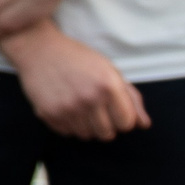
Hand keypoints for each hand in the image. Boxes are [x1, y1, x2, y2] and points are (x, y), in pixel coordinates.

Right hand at [0, 21, 149, 139]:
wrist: (38, 49)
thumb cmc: (78, 58)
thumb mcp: (109, 70)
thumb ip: (131, 98)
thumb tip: (145, 125)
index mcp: (108, 85)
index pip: (127, 123)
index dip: (123, 118)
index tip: (114, 109)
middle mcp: (89, 99)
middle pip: (107, 134)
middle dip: (106, 125)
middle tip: (96, 109)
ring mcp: (67, 108)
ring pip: (87, 136)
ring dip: (86, 126)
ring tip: (80, 107)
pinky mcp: (49, 114)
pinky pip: (68, 133)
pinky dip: (69, 124)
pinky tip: (66, 107)